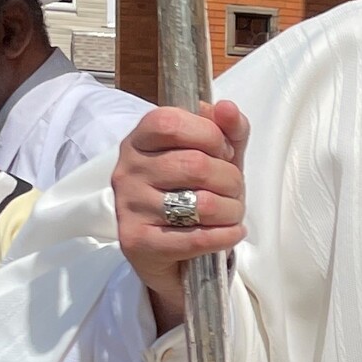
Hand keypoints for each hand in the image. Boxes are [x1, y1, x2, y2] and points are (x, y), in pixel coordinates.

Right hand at [114, 101, 248, 331]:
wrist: (173, 253)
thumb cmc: (193, 194)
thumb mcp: (216, 157)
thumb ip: (227, 130)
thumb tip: (227, 108)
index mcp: (139, 141)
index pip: (170, 122)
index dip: (209, 134)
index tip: (224, 150)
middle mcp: (127, 171)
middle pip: (194, 164)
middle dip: (230, 179)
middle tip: (235, 189)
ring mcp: (129, 207)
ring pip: (200, 203)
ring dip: (231, 210)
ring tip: (231, 213)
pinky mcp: (137, 243)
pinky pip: (195, 238)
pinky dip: (225, 236)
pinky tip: (232, 232)